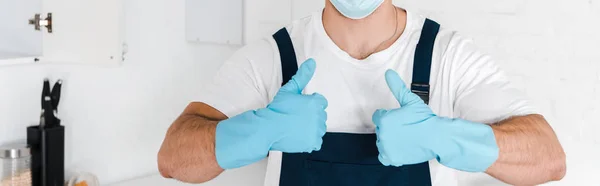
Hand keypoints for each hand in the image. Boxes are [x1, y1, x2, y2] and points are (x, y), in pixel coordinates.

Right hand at [215, 59, 326, 168]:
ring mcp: (316, 131)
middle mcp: (319, 117)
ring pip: (319, 128)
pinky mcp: (313, 143)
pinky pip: (317, 141)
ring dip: (311, 128)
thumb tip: (312, 62)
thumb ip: (302, 76)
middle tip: (296, 117)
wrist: (268, 128)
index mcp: (315, 103)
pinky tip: (299, 135)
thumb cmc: (277, 109)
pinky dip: (309, 140)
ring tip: (297, 126)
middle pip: (321, 115)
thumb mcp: (289, 89)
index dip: (309, 104)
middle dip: (311, 116)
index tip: (299, 108)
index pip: (320, 102)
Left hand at [372, 70, 498, 171]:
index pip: (378, 116)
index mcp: (384, 119)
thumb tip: (388, 72)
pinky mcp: (392, 158)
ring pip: (382, 142)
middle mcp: (382, 134)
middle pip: (380, 129)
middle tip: (405, 128)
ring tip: (405, 137)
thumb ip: (397, 87)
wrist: (437, 137)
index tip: (401, 118)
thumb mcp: (411, 100)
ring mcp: (386, 148)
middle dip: (390, 127)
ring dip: (390, 140)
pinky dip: (389, 154)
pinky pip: (383, 157)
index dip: (389, 115)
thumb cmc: (425, 119)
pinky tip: (399, 148)